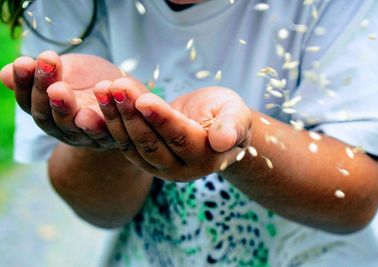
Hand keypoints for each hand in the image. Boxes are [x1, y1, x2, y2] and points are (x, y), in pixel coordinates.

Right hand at [0, 51, 125, 147]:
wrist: (126, 92)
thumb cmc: (90, 79)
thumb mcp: (65, 71)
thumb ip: (41, 74)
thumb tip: (4, 74)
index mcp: (45, 112)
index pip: (28, 101)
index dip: (24, 82)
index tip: (24, 61)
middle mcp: (62, 129)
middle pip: (46, 115)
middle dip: (43, 89)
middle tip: (46, 65)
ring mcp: (85, 137)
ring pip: (71, 126)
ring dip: (64, 107)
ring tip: (60, 89)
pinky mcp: (111, 139)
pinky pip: (104, 132)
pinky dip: (100, 118)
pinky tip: (100, 98)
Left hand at [94, 78, 251, 180]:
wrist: (213, 126)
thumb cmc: (228, 115)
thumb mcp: (237, 114)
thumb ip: (233, 125)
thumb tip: (223, 141)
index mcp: (205, 157)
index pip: (180, 138)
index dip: (161, 119)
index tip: (144, 99)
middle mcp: (181, 169)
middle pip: (151, 144)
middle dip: (132, 115)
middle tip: (116, 87)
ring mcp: (161, 169)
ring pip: (133, 146)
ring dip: (116, 117)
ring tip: (104, 89)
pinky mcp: (146, 161)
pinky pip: (126, 144)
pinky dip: (113, 122)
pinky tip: (104, 99)